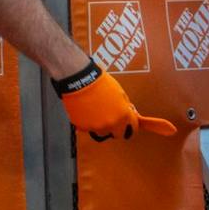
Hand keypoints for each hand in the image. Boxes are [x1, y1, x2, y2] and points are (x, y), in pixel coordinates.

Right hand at [56, 60, 176, 141]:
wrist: (76, 75)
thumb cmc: (99, 80)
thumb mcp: (119, 92)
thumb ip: (125, 106)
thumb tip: (130, 114)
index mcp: (123, 116)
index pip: (132, 131)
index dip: (131, 128)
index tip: (132, 127)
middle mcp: (110, 125)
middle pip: (117, 134)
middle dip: (117, 127)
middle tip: (112, 116)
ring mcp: (94, 126)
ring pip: (101, 131)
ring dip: (101, 124)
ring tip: (96, 109)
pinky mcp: (80, 124)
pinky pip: (86, 126)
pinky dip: (87, 120)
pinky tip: (85, 108)